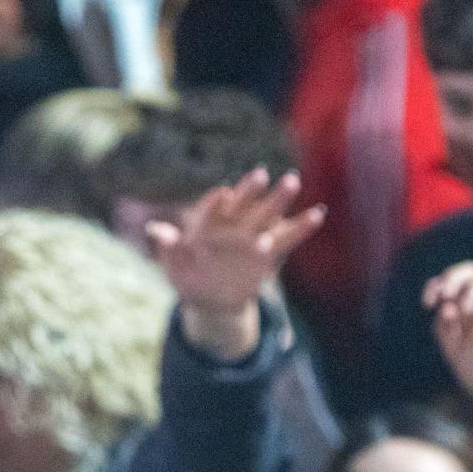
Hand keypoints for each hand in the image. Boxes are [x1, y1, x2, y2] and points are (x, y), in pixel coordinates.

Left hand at [150, 168, 323, 359]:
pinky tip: (318, 214)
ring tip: (293, 182)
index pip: (211, 209)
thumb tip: (154, 229)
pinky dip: (302, 227)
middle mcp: (231, 225)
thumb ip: (168, 247)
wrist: (209, 297)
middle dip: (251, 189)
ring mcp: (251, 236)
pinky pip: (287, 238)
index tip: (223, 194)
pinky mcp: (267, 251)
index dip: (216, 203)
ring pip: (267, 214)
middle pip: (242, 203)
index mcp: (206, 224)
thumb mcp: (174, 265)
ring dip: (280, 200)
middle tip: (262, 174)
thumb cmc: (187, 276)